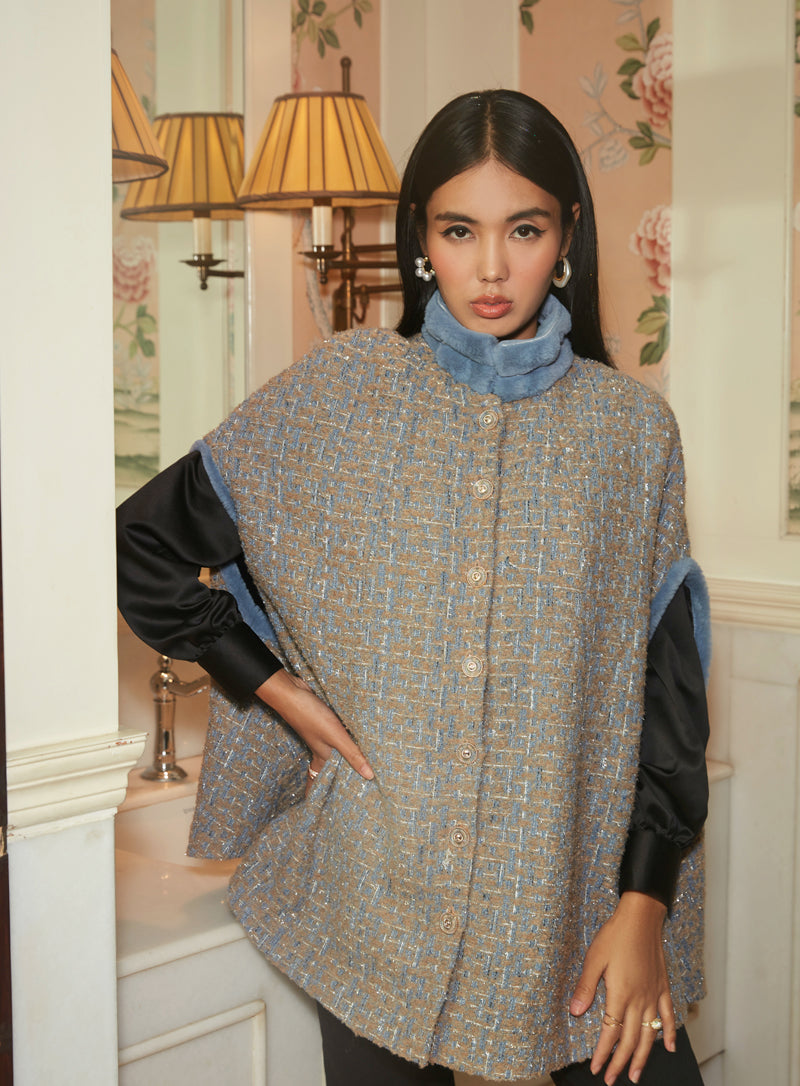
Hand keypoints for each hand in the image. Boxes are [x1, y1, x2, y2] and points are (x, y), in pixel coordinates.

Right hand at [255, 669, 373, 791]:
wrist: (290, 691)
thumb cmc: (309, 715)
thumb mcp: (335, 736)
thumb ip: (352, 754)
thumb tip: (369, 776)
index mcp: (321, 755)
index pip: (318, 779)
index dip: (317, 791)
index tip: (318, 805)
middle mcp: (320, 746)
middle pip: (326, 765)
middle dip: (332, 776)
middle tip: (343, 786)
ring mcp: (319, 732)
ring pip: (330, 749)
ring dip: (339, 756)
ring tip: (350, 763)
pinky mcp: (321, 719)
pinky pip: (332, 733)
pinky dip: (340, 737)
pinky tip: (349, 733)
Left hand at [569, 891, 675, 1084]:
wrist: (641, 918)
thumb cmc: (615, 935)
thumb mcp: (594, 958)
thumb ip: (586, 987)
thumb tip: (575, 1011)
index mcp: (621, 994)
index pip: (611, 1032)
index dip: (603, 1052)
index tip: (596, 1068)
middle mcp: (640, 999)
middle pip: (631, 1039)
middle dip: (620, 1062)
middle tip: (612, 1079)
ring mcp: (653, 995)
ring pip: (649, 1034)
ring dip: (643, 1056)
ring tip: (636, 1074)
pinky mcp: (662, 987)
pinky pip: (668, 1015)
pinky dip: (670, 1032)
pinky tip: (669, 1047)